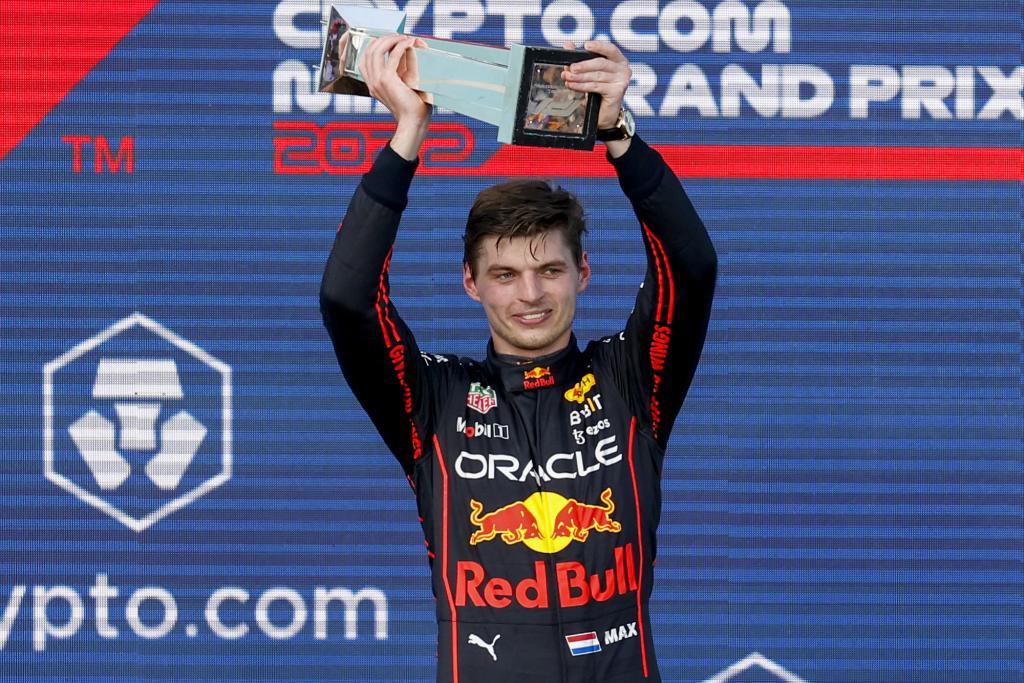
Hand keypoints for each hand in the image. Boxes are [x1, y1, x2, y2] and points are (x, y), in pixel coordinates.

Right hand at [359, 34, 431, 158]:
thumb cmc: (413, 106)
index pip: (365, 58)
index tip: (390, 40)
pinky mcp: (387, 80)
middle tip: (399, 36)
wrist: (413, 123)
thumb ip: (404, 67)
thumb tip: (408, 48)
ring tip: (404, 38)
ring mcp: (377, 81)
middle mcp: (372, 82)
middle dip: (384, 39)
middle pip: (370, 50)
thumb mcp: (406, 83)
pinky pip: (393, 56)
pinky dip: (401, 46)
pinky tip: (410, 43)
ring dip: (391, 40)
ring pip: (377, 50)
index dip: (376, 45)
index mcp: (373, 84)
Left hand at [560, 40, 630, 128]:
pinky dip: (582, 86)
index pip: (610, 49)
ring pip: (597, 76)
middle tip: (570, 67)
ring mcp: (622, 80)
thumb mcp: (590, 71)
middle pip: (601, 63)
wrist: (604, 112)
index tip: (586, 45)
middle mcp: (623, 69)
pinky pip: (596, 86)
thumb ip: (580, 58)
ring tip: (567, 77)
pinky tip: (573, 85)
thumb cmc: (599, 89)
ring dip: (580, 77)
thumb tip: (568, 46)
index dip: (598, 46)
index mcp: (618, 60)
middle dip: (583, 65)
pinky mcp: (617, 92)